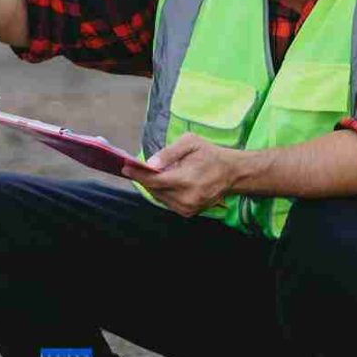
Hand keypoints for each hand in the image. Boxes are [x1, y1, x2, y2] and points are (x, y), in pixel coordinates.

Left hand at [122, 132, 237, 217]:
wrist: (232, 172)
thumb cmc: (210, 154)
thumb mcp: (191, 143)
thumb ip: (169, 153)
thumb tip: (150, 164)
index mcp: (187, 180)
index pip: (155, 181)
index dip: (138, 174)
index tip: (125, 167)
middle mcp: (187, 198)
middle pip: (155, 190)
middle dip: (143, 178)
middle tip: (132, 167)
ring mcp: (188, 208)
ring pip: (159, 197)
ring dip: (152, 186)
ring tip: (146, 173)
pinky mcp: (189, 212)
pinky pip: (167, 202)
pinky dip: (162, 192)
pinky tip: (162, 181)